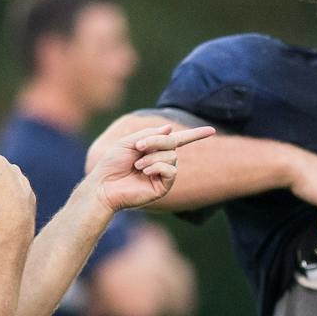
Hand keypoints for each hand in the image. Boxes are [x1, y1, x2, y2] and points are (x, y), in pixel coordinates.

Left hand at [89, 122, 215, 211]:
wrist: (104, 185)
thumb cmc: (112, 163)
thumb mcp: (128, 142)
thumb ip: (148, 134)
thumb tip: (170, 129)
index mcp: (154, 149)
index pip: (178, 140)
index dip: (195, 135)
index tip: (212, 130)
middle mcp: (162, 161)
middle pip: (173, 143)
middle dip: (156, 141)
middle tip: (138, 147)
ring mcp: (164, 174)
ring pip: (171, 156)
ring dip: (152, 157)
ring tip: (137, 166)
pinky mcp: (164, 187)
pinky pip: (171, 170)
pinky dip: (157, 166)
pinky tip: (144, 172)